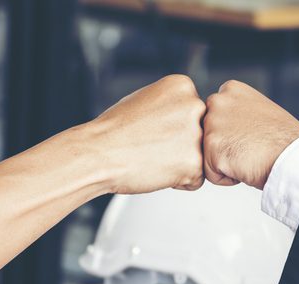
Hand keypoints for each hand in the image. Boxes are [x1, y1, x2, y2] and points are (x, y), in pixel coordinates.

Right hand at [82, 74, 205, 193]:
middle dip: (182, 144)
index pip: (194, 112)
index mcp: (182, 86)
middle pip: (202, 133)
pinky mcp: (194, 163)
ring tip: (153, 157)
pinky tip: (157, 170)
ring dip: (181, 162)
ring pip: (200, 156)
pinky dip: (180, 182)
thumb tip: (187, 113)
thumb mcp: (145, 99)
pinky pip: (197, 179)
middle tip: (153, 146)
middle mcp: (194, 106)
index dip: (174, 127)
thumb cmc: (114, 132)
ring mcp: (196, 135)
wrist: (97, 154)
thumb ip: (172, 104)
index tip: (154, 130)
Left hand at [202, 80, 298, 188]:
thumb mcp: (259, 111)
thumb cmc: (283, 139)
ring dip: (226, 162)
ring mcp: (212, 123)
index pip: (216, 117)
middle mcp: (217, 101)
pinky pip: (210, 173)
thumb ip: (237, 111)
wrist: (293, 156)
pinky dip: (227, 177)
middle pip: (208, 135)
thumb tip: (225, 124)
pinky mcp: (211, 147)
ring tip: (249, 157)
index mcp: (231, 89)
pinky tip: (245, 167)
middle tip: (251, 148)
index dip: (234, 134)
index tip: (253, 135)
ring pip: (208, 154)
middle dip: (226, 147)